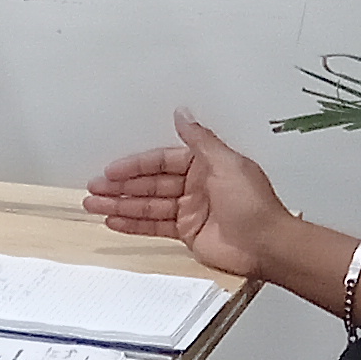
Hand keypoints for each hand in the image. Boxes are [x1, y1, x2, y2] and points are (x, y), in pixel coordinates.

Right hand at [83, 111, 296, 278]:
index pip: (161, 161)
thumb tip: (182, 114)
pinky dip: (133, 224)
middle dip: (121, 186)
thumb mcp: (227, 164)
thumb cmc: (254, 206)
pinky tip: (113, 221)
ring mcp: (190, 210)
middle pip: (150, 184)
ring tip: (93, 205)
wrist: (266, 245)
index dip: (135, 166)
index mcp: (205, 165)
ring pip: (147, 205)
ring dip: (120, 205)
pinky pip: (154, 226)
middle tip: (94, 188)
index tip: (112, 170)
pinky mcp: (187, 232)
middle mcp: (195, 186)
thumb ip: (199, 140)